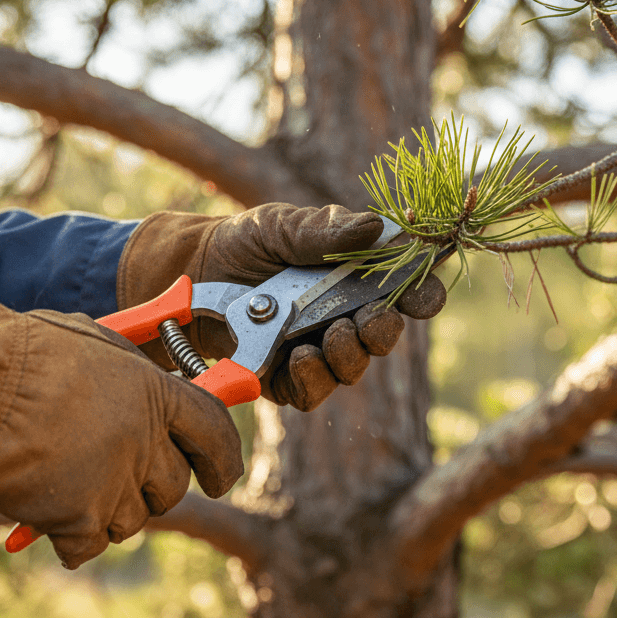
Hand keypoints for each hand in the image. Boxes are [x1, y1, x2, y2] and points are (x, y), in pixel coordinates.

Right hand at [0, 265, 242, 568]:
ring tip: (64, 480)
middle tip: (112, 475)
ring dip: (103, 511)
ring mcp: (112, 481)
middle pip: (173, 487)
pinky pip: (88, 546)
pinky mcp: (75, 517)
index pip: (216, 435)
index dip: (222, 460)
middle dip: (148, 487)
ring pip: (131, 521)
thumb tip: (180, 304)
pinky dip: (68, 538)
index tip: (219, 477)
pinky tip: (45, 514)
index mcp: (156, 392)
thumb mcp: (94, 336)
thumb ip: (140, 346)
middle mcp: (144, 439)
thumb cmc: (21, 353)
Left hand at [117, 203, 446, 410]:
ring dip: (349, 356)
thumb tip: (376, 228)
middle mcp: (343, 315)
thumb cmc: (245, 242)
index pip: (405, 291)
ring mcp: (316, 349)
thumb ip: (327, 231)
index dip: (423, 296)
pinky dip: (312, 378)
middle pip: (383, 337)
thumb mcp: (284, 225)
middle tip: (370, 321)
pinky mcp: (286, 379)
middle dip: (383, 332)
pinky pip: (312, 392)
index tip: (424, 298)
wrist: (193, 272)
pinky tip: (297, 356)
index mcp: (355, 277)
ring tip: (328, 336)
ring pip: (352, 369)